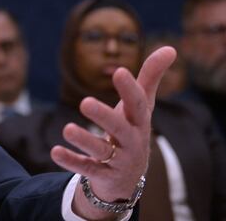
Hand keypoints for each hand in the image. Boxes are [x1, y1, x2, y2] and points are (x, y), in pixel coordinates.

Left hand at [50, 46, 176, 218]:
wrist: (128, 178)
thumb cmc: (132, 129)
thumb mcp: (141, 106)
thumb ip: (150, 78)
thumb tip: (171, 48)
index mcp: (139, 122)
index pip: (138, 104)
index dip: (130, 89)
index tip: (120, 71)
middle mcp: (131, 141)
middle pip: (119, 129)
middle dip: (104, 116)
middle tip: (84, 102)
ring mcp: (117, 161)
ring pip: (101, 151)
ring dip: (84, 140)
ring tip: (67, 129)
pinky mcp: (102, 175)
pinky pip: (86, 169)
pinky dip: (71, 161)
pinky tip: (54, 151)